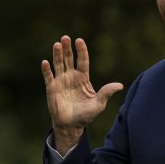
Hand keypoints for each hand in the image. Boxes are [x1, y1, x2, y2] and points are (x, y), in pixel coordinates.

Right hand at [41, 35, 122, 153]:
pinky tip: (45, 62)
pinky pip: (48, 77)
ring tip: (57, 44)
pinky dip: (47, 70)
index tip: (79, 40)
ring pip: (58, 64)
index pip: (82, 61)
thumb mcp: (99, 104)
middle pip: (69, 59)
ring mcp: (61, 82)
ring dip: (57, 54)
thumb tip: (120, 85)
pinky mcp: (52, 89)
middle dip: (67, 48)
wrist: (71, 125)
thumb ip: (106, 93)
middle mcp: (71, 77)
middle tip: (65, 38)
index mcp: (83, 78)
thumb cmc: (86, 115)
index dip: (81, 51)